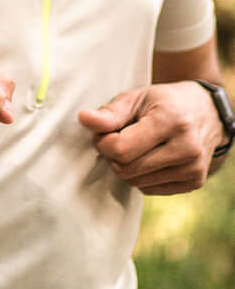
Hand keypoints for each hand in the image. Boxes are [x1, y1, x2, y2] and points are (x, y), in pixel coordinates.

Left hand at [78, 82, 222, 194]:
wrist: (205, 113)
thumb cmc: (163, 102)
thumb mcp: (136, 98)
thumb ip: (110, 113)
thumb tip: (83, 119)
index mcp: (170, 120)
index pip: (122, 148)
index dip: (102, 143)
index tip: (102, 132)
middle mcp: (186, 147)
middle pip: (128, 168)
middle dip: (112, 155)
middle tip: (115, 138)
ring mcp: (193, 168)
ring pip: (137, 183)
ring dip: (125, 167)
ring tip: (133, 147)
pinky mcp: (195, 182)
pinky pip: (150, 190)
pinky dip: (141, 177)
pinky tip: (148, 158)